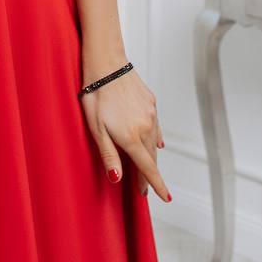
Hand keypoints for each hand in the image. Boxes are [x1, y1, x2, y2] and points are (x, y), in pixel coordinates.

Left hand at [81, 66, 170, 201]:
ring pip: (154, 141)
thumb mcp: (96, 129)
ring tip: (148, 167)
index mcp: (131, 137)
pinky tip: (157, 142)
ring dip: (151, 155)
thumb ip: (109, 154)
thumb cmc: (96, 95)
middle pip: (151, 157)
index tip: (166, 198)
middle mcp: (146, 127)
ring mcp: (150, 113)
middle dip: (149, 174)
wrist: (106, 64)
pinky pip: (155, 125)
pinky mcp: (151, 101)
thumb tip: (117, 178)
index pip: (147, 168)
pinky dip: (155, 136)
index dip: (156, 184)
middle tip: (145, 189)